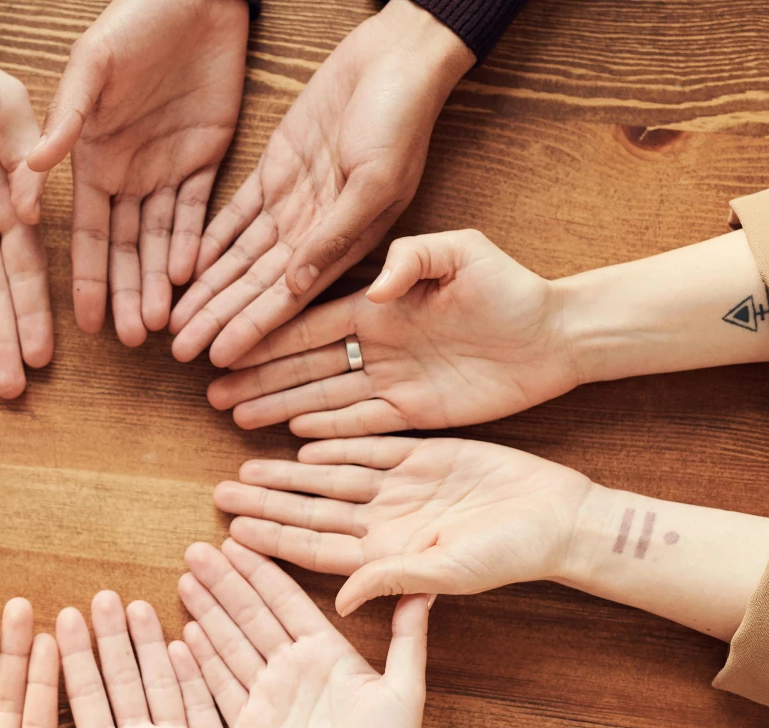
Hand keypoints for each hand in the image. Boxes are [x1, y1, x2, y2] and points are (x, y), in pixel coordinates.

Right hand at [26, 0, 247, 345]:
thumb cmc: (131, 22)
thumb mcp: (90, 68)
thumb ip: (65, 121)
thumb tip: (28, 173)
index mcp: (91, 158)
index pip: (88, 232)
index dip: (87, 277)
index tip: (85, 324)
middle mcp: (126, 172)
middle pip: (126, 247)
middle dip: (128, 293)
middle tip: (132, 341)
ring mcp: (166, 167)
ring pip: (163, 239)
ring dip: (160, 281)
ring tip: (162, 325)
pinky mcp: (205, 155)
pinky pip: (200, 210)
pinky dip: (195, 243)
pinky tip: (190, 276)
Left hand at [170, 0, 475, 366]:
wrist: (394, 60)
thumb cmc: (399, 119)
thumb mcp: (374, 181)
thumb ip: (335, 235)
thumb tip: (297, 287)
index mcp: (345, 242)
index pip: (288, 298)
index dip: (253, 329)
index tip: (219, 358)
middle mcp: (313, 231)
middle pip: (254, 284)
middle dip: (217, 317)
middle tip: (177, 350)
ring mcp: (291, 203)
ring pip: (238, 256)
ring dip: (206, 288)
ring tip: (173, 320)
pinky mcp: (273, 172)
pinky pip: (232, 215)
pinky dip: (208, 241)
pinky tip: (181, 267)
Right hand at [178, 541, 470, 727]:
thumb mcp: (404, 689)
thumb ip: (407, 638)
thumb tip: (424, 587)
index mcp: (326, 652)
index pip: (286, 601)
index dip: (260, 571)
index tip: (237, 540)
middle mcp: (292, 667)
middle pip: (250, 615)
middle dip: (223, 581)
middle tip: (196, 549)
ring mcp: (268, 696)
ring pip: (230, 644)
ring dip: (208, 611)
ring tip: (186, 579)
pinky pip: (220, 687)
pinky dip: (203, 661)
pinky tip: (185, 633)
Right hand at [207, 230, 580, 435]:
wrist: (557, 333)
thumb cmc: (511, 285)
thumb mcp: (462, 252)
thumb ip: (415, 259)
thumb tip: (376, 286)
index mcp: (377, 303)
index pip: (308, 321)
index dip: (265, 333)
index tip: (226, 343)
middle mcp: (376, 342)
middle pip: (303, 363)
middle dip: (256, 375)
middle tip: (211, 390)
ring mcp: (392, 379)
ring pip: (322, 395)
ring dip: (279, 406)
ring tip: (235, 415)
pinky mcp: (415, 411)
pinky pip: (361, 423)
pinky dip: (327, 430)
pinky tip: (291, 435)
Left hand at [214, 436, 594, 615]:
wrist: (558, 516)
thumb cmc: (508, 555)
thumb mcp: (447, 571)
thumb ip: (391, 580)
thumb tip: (338, 603)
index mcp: (385, 554)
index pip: (314, 546)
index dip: (272, 538)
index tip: (231, 533)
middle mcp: (385, 521)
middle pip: (311, 510)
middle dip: (265, 502)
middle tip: (218, 491)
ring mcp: (401, 488)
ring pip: (330, 477)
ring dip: (289, 472)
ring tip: (245, 465)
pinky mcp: (423, 456)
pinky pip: (368, 445)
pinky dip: (334, 440)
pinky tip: (299, 439)